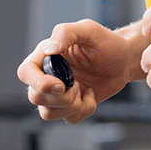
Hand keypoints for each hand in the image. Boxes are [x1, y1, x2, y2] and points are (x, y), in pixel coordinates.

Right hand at [18, 19, 137, 122]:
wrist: (125, 60)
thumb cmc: (107, 42)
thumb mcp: (89, 30)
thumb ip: (66, 33)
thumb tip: (49, 49)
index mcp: (46, 56)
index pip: (25, 72)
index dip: (38, 83)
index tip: (61, 85)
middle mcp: (47, 76)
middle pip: (35, 97)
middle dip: (61, 97)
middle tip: (78, 85)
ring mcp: (57, 93)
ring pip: (48, 113)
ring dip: (71, 105)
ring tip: (85, 89)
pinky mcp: (70, 106)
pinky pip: (68, 119)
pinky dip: (84, 110)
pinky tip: (90, 94)